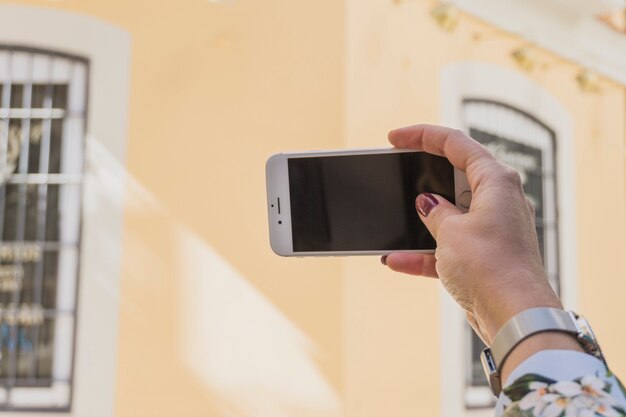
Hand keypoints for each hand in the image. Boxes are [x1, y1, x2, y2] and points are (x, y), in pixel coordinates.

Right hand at [382, 125, 562, 343]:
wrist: (514, 317)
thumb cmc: (490, 266)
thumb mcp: (451, 231)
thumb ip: (435, 211)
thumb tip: (427, 203)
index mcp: (496, 181)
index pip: (456, 144)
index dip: (422, 136)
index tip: (395, 138)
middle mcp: (498, 201)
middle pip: (455, 176)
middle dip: (423, 179)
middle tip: (397, 175)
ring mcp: (491, 229)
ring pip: (449, 214)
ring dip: (420, 222)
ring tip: (395, 221)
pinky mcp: (483, 256)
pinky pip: (448, 246)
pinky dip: (424, 252)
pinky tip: (396, 260)